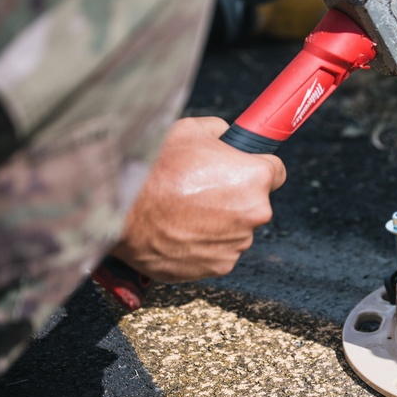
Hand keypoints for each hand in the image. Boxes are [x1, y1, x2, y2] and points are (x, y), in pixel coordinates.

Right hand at [110, 116, 286, 282]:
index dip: (256, 167)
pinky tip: (180, 231)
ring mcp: (237, 243)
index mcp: (256, 177)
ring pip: (236, 228)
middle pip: (254, 202)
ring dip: (219, 222)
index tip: (241, 168)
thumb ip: (219, 132)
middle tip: (199, 189)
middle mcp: (255, 212)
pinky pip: (219, 252)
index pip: (276, 171)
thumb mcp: (191, 130)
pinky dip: (205, 245)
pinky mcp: (219, 266)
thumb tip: (226, 137)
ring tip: (183, 211)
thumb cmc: (155, 167)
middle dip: (234, 195)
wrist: (121, 209)